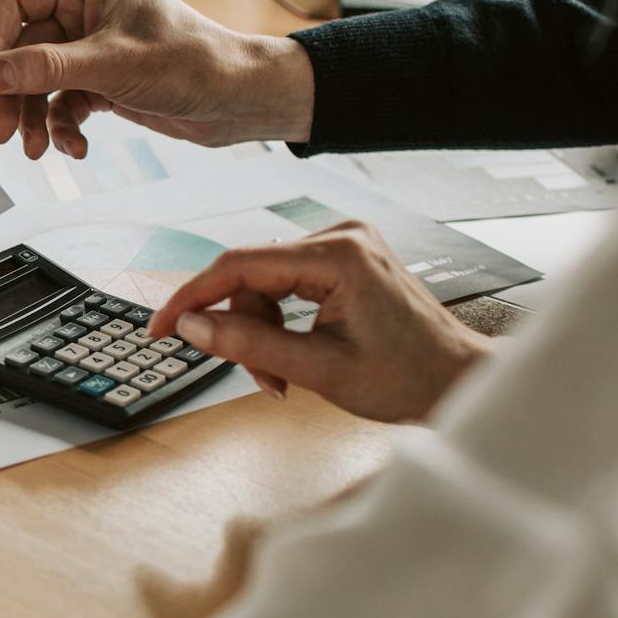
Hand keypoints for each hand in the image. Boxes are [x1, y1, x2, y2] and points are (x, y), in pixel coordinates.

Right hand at [0, 0, 314, 157]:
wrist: (240, 99)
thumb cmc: (193, 62)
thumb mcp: (110, 65)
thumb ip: (44, 69)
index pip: (15, 2)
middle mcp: (87, 13)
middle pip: (21, 50)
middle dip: (12, 93)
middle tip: (2, 131)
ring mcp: (93, 49)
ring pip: (39, 82)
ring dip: (34, 117)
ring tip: (39, 148)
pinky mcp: (103, 81)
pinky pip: (63, 103)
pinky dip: (63, 127)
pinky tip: (76, 145)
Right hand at [146, 222, 493, 422]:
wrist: (458, 381)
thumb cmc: (409, 377)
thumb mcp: (318, 370)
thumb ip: (248, 344)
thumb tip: (191, 325)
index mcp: (338, 255)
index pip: (239, 265)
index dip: (191, 296)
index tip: (159, 325)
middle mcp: (341, 237)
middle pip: (252, 275)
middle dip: (242, 327)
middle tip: (258, 377)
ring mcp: (346, 246)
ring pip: (267, 282)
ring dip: (262, 330)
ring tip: (282, 376)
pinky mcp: (347, 260)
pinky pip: (289, 284)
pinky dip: (282, 321)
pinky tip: (295, 353)